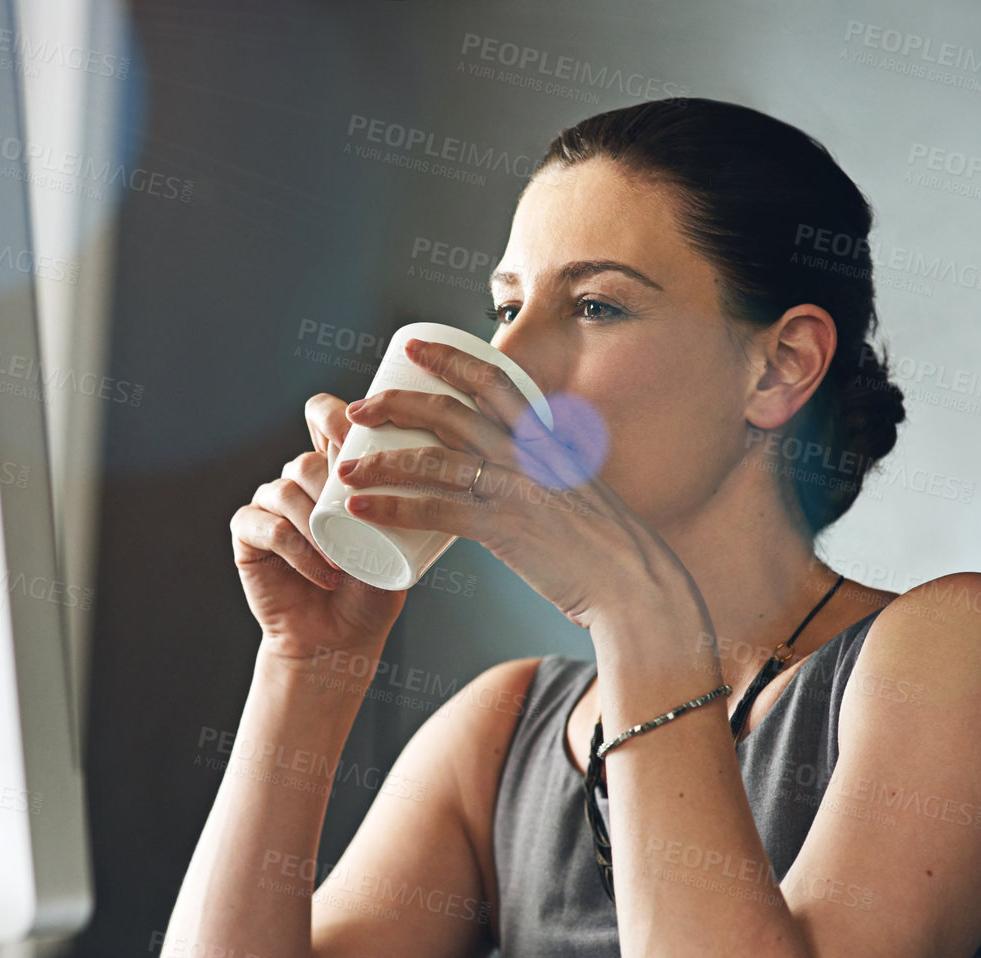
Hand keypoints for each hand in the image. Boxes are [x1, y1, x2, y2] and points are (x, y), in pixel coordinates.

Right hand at [229, 393, 407, 661]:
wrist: (340, 639)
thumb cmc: (374, 590)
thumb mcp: (400, 541)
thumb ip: (412, 501)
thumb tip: (444, 463)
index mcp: (332, 470)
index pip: (322, 417)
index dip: (334, 416)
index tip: (358, 436)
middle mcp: (297, 481)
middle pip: (306, 458)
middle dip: (332, 484)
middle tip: (359, 515)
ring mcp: (269, 506)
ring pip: (285, 490)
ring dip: (317, 523)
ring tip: (345, 560)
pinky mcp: (247, 534)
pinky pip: (268, 527)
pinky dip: (298, 551)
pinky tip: (324, 574)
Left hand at [336, 338, 694, 632]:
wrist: (636, 585)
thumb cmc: (608, 547)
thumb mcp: (579, 489)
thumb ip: (546, 475)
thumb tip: (512, 474)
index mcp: (546, 437)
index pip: (493, 379)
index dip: (448, 359)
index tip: (414, 349)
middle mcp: (529, 453)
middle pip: (449, 410)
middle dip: (395, 403)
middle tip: (357, 410)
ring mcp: (516, 488)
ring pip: (433, 458)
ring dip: (379, 461)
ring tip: (343, 468)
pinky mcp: (504, 528)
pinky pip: (434, 510)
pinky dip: (392, 507)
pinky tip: (361, 508)